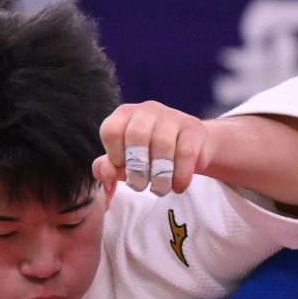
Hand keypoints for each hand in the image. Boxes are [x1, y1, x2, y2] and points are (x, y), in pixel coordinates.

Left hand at [94, 100, 212, 196]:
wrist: (192, 148)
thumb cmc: (152, 155)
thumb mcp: (127, 161)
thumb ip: (109, 167)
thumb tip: (104, 171)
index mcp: (125, 114)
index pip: (111, 131)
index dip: (115, 157)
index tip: (124, 171)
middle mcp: (147, 110)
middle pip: (136, 135)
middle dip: (137, 168)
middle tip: (141, 186)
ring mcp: (172, 116)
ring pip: (162, 144)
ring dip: (160, 175)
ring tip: (160, 189)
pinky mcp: (193, 128)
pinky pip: (185, 153)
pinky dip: (180, 176)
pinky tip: (178, 187)